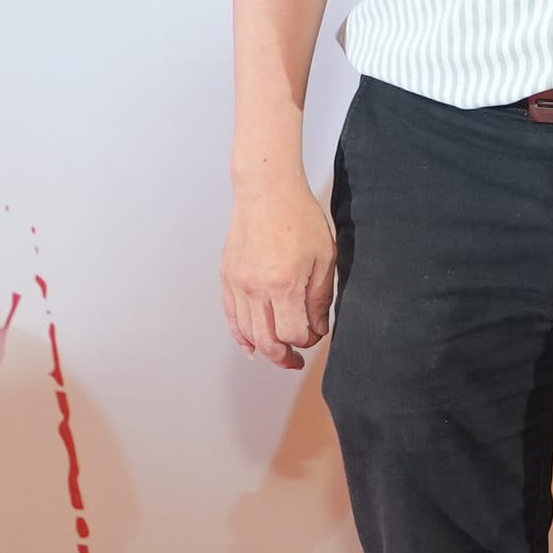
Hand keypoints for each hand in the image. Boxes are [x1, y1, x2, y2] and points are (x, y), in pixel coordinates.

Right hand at [223, 172, 338, 370]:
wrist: (266, 190)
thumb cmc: (299, 217)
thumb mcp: (324, 257)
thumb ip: (320, 297)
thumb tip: (317, 327)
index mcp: (284, 285)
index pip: (293, 333)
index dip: (307, 341)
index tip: (317, 335)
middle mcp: (256, 289)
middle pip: (267, 341)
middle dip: (284, 357)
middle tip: (296, 361)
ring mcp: (238, 284)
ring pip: (247, 333)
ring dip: (263, 350)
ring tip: (278, 355)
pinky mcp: (227, 277)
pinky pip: (231, 316)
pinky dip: (240, 335)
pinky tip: (250, 346)